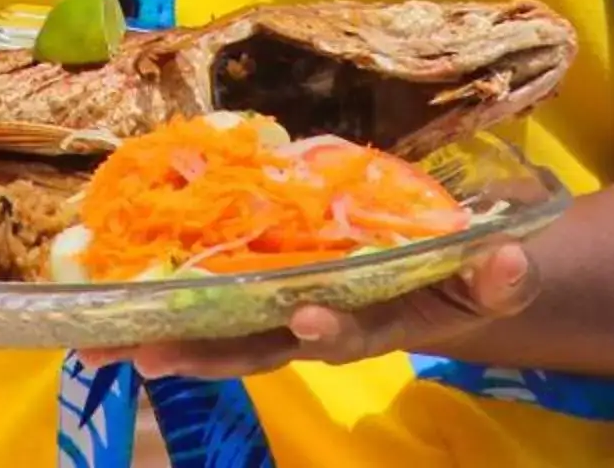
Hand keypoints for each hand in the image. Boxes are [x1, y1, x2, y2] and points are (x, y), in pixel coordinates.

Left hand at [81, 240, 537, 381]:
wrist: (437, 286)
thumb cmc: (462, 277)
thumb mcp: (492, 278)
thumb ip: (499, 276)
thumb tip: (508, 258)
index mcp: (374, 322)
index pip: (347, 331)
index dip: (327, 327)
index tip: (305, 312)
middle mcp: (319, 328)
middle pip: (258, 348)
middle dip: (205, 354)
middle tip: (152, 353)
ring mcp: (285, 315)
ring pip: (220, 335)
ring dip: (165, 342)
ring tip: (105, 346)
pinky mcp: (262, 293)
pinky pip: (210, 304)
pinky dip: (162, 308)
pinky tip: (108, 305)